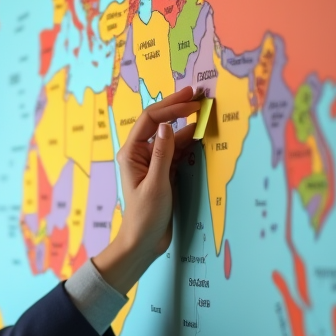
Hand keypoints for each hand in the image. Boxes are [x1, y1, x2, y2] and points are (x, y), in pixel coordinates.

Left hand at [94, 86, 200, 293]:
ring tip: (204, 109)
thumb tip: (166, 125)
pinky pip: (175, 149)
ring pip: (169, 135)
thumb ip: (162, 154)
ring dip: (185, 123)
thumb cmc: (146, 216)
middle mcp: (139, 153)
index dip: (171, 108)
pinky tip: (200, 133)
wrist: (144, 241)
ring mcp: (151, 161)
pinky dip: (188, 140)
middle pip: (158, 122)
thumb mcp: (157, 184)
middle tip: (198, 94)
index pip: (150, 120)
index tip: (192, 102)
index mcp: (131, 153)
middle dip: (176, 107)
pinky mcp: (162, 171)